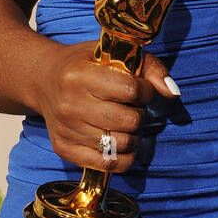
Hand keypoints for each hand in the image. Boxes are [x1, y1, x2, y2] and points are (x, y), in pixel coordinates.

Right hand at [33, 40, 179, 173]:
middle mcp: (69, 104)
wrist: (44, 79)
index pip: (131, 91)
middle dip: (139, 114)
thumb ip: (150, 67)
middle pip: (128, 121)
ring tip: (124, 123)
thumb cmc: (88, 64)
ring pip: (121, 144)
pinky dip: (123, 157)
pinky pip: (107, 164)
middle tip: (131, 107)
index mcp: (80, 75)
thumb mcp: (116, 53)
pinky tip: (121, 143)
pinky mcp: (63, 148)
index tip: (142, 89)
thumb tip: (172, 93)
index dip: (146, 91)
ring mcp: (65, 128)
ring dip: (132, 135)